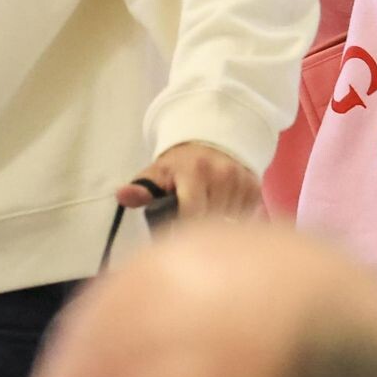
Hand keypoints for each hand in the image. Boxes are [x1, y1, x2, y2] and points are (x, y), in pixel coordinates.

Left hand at [116, 142, 261, 218]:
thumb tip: (122, 195)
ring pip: (229, 223)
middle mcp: (222, 175)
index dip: (183, 226)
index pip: (192, 212)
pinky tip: (222, 212)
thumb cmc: (179, 165)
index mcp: (195, 171)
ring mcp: (241, 181)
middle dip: (200, 228)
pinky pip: (244, 218)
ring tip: (206, 218)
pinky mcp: (255, 188)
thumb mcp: (157, 172)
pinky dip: (232, 221)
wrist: (211, 143)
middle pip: (211, 221)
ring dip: (218, 226)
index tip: (176, 232)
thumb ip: (141, 188)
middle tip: (190, 227)